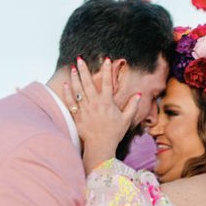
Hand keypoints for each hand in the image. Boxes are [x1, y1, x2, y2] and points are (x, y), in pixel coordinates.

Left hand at [63, 57, 142, 174]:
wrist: (100, 146)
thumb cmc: (114, 133)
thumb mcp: (126, 119)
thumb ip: (132, 106)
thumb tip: (139, 94)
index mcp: (107, 103)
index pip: (108, 82)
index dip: (107, 70)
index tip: (106, 59)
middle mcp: (95, 104)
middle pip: (88, 83)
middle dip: (84, 69)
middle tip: (80, 58)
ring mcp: (85, 110)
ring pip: (78, 90)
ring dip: (75, 78)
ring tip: (72, 67)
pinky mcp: (77, 116)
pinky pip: (71, 103)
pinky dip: (67, 93)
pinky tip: (66, 84)